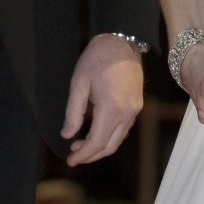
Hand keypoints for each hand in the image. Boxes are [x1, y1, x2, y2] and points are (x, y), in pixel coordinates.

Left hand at [61, 35, 144, 165]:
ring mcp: (135, 110)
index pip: (97, 142)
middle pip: (110, 146)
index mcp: (111, 108)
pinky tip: (96, 133)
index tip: (70, 160)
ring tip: (81, 145)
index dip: (83, 155)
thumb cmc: (97, 59)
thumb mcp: (78, 84)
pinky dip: (110, 137)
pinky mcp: (137, 105)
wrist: (122, 42)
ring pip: (118, 139)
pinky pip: (124, 129)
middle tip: (73, 156)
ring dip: (100, 147)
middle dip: (91, 155)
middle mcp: (127, 113)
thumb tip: (67, 135)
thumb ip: (73, 113)